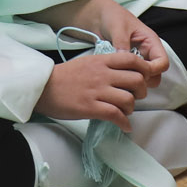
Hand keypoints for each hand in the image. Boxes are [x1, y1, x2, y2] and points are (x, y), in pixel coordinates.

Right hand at [36, 53, 151, 131]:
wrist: (42, 87)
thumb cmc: (64, 76)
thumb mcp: (87, 62)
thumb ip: (106, 65)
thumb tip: (125, 74)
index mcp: (101, 61)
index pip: (133, 59)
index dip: (144, 70)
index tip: (143, 78)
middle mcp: (102, 74)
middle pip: (137, 80)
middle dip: (141, 91)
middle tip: (135, 97)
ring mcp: (96, 91)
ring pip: (129, 99)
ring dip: (131, 108)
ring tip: (125, 112)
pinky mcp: (90, 107)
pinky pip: (116, 116)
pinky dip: (124, 123)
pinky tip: (124, 126)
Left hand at [87, 0, 169, 81]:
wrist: (100, 17)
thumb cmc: (112, 17)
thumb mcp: (117, 27)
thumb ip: (121, 43)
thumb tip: (124, 59)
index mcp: (151, 42)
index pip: (162, 63)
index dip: (152, 70)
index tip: (137, 71)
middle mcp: (148, 53)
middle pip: (156, 75)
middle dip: (144, 79)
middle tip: (126, 77)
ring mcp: (139, 61)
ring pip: (145, 79)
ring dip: (134, 81)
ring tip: (119, 77)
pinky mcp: (128, 66)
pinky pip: (132, 78)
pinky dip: (126, 80)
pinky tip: (115, 76)